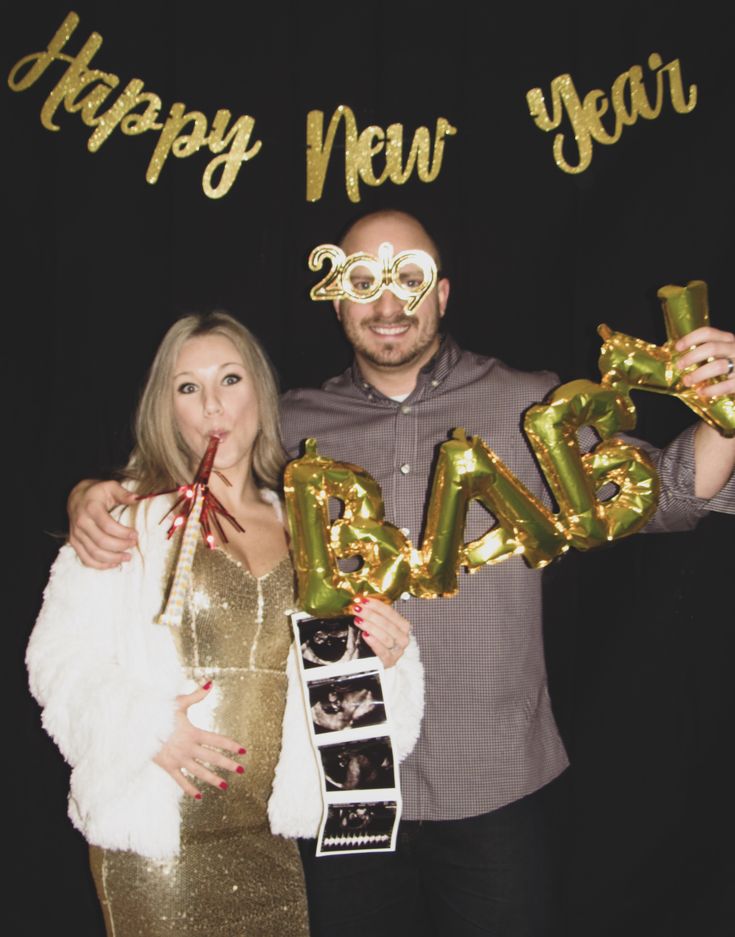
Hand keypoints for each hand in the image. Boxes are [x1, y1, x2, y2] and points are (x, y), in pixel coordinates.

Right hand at [67, 479, 137, 568]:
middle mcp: (81, 523)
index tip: (136, 534)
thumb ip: (123, 493)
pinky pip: (86, 559)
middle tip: (133, 544)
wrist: (75, 496)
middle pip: (102, 542)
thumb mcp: (110, 486)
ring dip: (113, 558)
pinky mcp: (74, 543)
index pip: (108, 526)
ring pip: (94, 553)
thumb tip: (137, 498)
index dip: (123, 533)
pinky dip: (100, 565)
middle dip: (121, 546)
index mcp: (91, 508)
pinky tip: (113, 563)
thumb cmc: (96, 492)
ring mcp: (76, 534)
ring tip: (127, 557)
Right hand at [153, 684, 246, 798]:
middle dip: (227, 764)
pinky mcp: (168, 766)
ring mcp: (178, 758)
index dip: (231, 745)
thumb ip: (197, 696)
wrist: (138, 725)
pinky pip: (181, 780)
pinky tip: (199, 796)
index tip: (243, 751)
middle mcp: (188, 747)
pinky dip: (189, 788)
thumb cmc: (159, 711)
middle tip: (241, 770)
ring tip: (224, 785)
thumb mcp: (178, 703)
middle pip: (212, 758)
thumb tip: (211, 682)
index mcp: (193, 732)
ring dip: (212, 779)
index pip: (217, 740)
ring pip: (199, 771)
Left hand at [350, 597, 410, 667]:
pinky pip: (383, 652)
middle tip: (357, 609)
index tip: (364, 601)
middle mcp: (403, 638)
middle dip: (371, 615)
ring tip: (358, 620)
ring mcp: (397, 651)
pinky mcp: (389, 661)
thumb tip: (362, 602)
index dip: (377, 605)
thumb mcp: (381, 626)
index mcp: (403, 626)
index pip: (391, 613)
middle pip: (387, 624)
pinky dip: (374, 643)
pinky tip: (365, 636)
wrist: (380, 661)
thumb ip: (375, 615)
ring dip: (370, 627)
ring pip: (386, 637)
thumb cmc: (380, 640)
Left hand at [676, 327, 734, 398]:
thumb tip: (680, 356)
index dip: (690, 339)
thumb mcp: (723, 352)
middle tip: (680, 366)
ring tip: (687, 381)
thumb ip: (708, 352)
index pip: (708, 333)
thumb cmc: (733, 364)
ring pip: (718, 366)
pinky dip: (711, 389)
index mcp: (728, 340)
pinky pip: (726, 385)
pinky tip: (701, 392)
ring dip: (698, 374)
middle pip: (711, 348)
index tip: (678, 348)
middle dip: (691, 357)